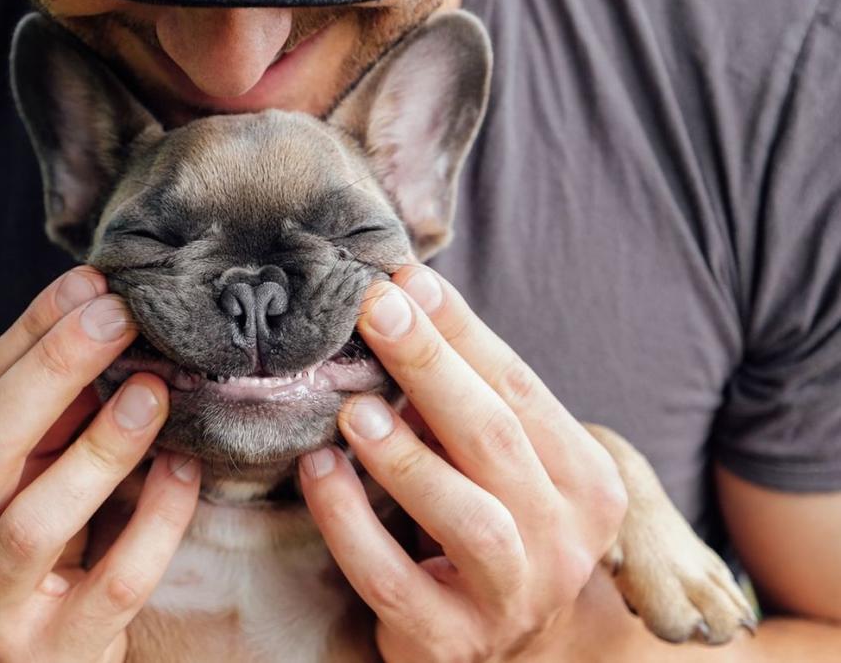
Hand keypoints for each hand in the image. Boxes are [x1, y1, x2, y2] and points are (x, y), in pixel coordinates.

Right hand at [0, 266, 200, 662]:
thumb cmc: (8, 552)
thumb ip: (32, 413)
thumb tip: (89, 310)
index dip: (28, 338)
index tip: (88, 287)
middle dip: (57, 369)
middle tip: (120, 316)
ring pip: (38, 520)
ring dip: (101, 445)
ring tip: (152, 388)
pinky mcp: (53, 653)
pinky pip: (115, 580)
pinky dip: (154, 520)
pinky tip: (182, 469)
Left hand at [297, 264, 628, 661]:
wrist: (517, 649)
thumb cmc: (495, 525)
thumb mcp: (500, 464)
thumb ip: (466, 401)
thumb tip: (402, 299)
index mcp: (585, 481)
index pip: (521, 389)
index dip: (462, 333)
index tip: (407, 279)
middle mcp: (563, 539)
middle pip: (497, 439)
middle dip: (432, 367)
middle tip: (376, 310)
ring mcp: (513, 597)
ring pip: (468, 518)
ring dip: (406, 456)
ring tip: (354, 410)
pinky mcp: (450, 641)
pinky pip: (394, 580)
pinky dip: (351, 524)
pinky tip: (320, 472)